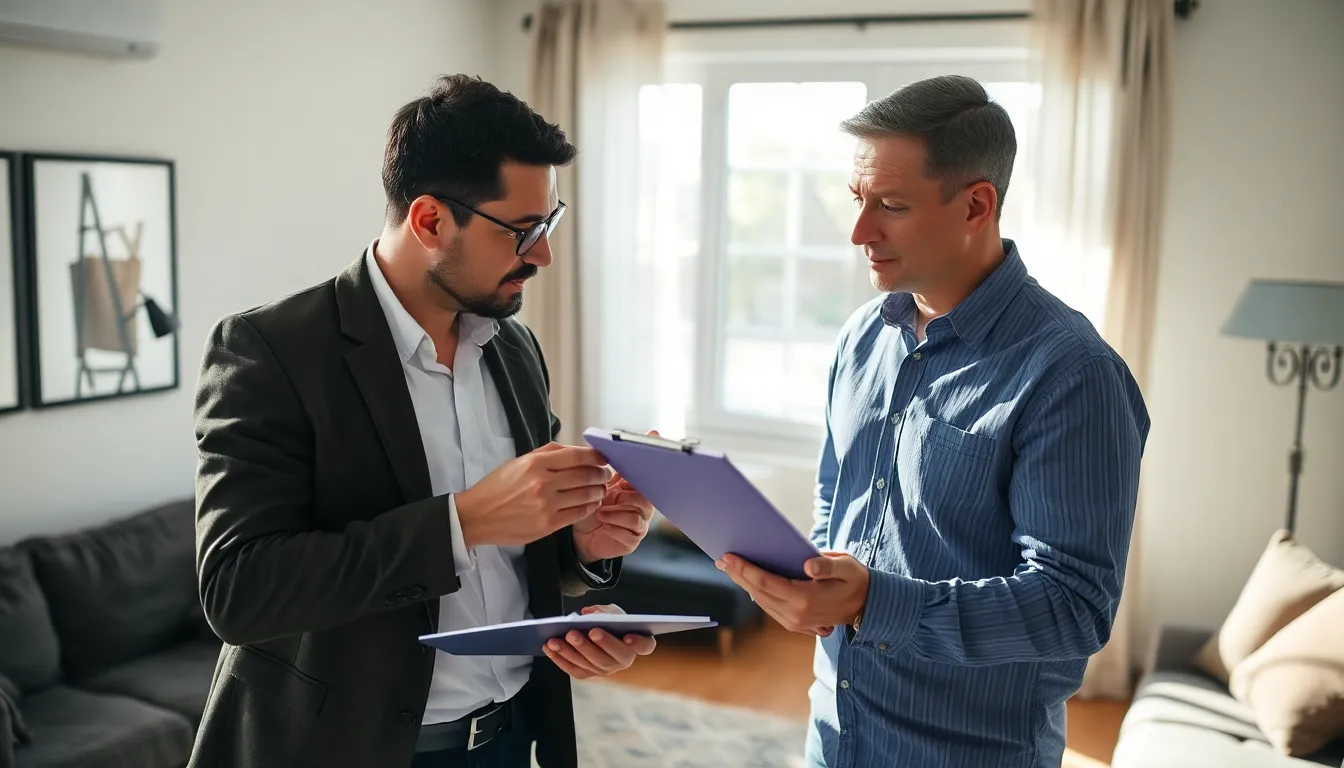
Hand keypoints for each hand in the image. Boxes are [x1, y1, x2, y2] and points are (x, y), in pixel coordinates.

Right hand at [455, 443, 608, 548]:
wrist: (477, 515)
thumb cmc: (498, 487)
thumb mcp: (520, 461)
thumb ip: (549, 454)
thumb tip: (577, 450)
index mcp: (536, 463)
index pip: (577, 456)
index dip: (596, 456)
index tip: (604, 458)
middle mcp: (543, 483)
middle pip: (586, 476)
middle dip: (601, 475)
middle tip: (606, 475)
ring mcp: (546, 505)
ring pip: (586, 495)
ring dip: (598, 492)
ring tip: (600, 490)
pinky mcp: (547, 524)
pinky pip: (578, 513)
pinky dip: (590, 507)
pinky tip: (591, 503)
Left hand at [542, 604, 656, 678]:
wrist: (602, 633)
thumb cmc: (610, 622)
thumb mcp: (611, 611)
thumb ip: (604, 611)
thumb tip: (589, 613)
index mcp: (636, 643)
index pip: (645, 645)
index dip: (638, 642)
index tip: (628, 635)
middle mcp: (623, 660)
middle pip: (614, 657)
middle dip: (600, 644)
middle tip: (589, 632)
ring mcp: (606, 669)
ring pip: (590, 664)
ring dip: (572, 651)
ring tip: (558, 639)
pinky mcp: (589, 674)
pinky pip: (574, 669)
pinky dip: (560, 659)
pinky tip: (550, 647)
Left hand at [573, 432, 657, 562]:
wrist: (581, 537)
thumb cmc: (588, 509)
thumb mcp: (589, 486)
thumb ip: (590, 466)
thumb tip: (574, 443)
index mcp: (632, 487)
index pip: (646, 475)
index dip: (648, 466)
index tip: (649, 454)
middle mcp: (640, 504)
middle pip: (646, 495)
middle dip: (626, 496)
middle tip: (608, 496)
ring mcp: (639, 522)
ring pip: (638, 514)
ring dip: (617, 513)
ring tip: (601, 512)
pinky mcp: (633, 539)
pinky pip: (631, 531)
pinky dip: (615, 527)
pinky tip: (604, 525)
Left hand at [717, 552, 869, 636]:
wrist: (865, 606)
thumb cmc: (854, 580)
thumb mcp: (847, 567)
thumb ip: (828, 565)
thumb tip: (808, 565)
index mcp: (807, 599)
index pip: (767, 583)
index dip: (746, 569)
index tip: (730, 556)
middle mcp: (797, 615)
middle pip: (758, 593)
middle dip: (738, 574)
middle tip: (722, 558)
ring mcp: (794, 622)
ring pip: (761, 601)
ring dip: (744, 584)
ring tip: (730, 566)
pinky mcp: (793, 624)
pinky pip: (768, 606)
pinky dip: (755, 592)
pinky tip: (747, 579)